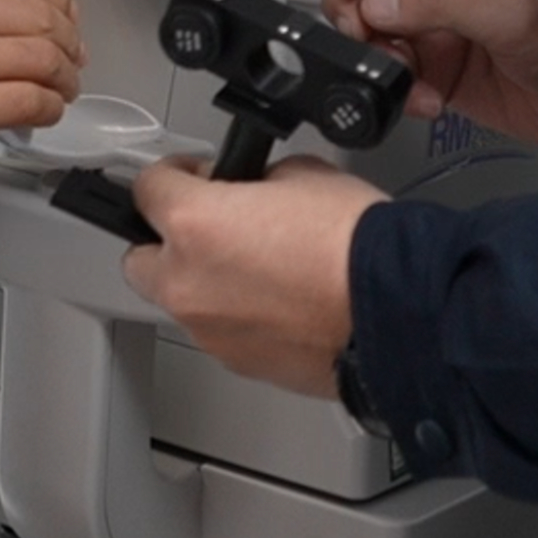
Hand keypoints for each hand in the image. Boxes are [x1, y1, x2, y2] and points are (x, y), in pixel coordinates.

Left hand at [123, 158, 385, 398]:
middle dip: (168, 240)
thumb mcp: (302, 174)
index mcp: (193, 224)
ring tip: (258, 266)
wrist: (396, 310)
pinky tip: (279, 301)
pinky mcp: (239, 363)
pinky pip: (218, 331)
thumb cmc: (356, 245)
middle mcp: (188, 282)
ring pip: (181, 299)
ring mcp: (210, 331)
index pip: (147, 187)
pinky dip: (236, 315)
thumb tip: (249, 190)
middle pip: (140, 258)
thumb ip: (254, 181)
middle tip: (210, 226)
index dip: (174, 174)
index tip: (192, 175)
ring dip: (204, 281)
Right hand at [323, 0, 537, 148]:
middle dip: (354, 8)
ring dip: (374, 55)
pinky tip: (426, 99)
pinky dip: (397, 89)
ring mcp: (438, 24)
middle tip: (364, 36)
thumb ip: (444, 3)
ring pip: (370, 27)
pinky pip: (392, 71)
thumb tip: (379, 2)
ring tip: (403, 74)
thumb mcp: (517, 13)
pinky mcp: (438, 67)